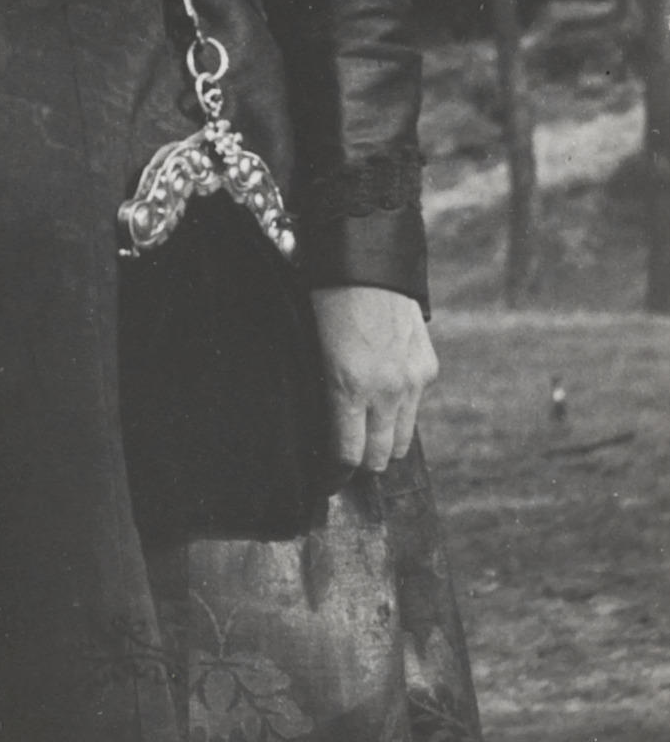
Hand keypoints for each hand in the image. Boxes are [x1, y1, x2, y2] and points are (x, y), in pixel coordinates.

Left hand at [311, 285, 437, 475]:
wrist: (366, 262)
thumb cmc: (326, 301)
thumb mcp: (312, 350)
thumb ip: (324, 393)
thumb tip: (326, 428)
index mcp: (348, 388)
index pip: (347, 454)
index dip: (336, 473)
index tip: (328, 480)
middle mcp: (386, 391)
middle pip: (379, 456)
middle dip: (362, 463)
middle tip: (348, 461)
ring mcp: (412, 381)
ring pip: (402, 439)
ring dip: (385, 442)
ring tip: (367, 435)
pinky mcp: (428, 368)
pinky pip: (415, 406)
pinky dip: (401, 409)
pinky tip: (384, 396)